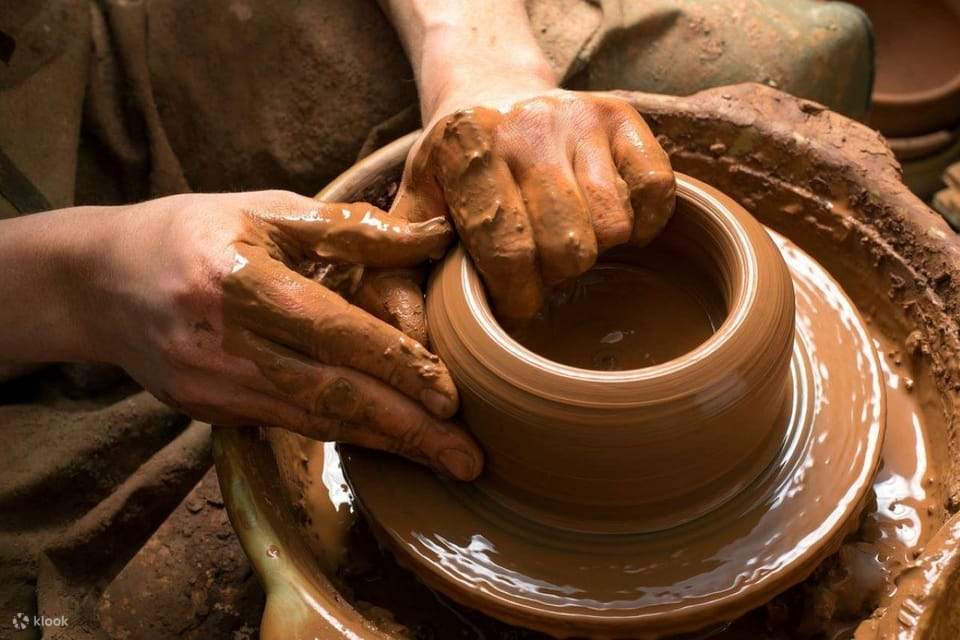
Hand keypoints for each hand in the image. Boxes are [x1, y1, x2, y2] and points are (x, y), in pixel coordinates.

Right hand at [88, 190, 481, 479]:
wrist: (99, 281)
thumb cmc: (193, 231)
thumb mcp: (268, 210)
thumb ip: (351, 229)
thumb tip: (433, 237)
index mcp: (238, 281)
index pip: (335, 333)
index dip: (396, 367)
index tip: (450, 398)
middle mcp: (223, 343)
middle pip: (332, 395)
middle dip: (406, 431)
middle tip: (467, 459)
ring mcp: (211, 386)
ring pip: (315, 421)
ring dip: (383, 443)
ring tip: (441, 461)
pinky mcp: (208, 410)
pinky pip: (290, 424)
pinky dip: (343, 434)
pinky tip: (385, 442)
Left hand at [394, 89, 676, 321]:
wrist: (492, 93)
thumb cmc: (454, 171)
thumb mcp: (414, 212)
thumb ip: (397, 275)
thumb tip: (413, 341)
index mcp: (465, 148)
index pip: (508, 252)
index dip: (518, 296)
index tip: (515, 303)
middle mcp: (525, 124)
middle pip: (568, 246)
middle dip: (555, 275)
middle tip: (541, 268)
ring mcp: (579, 117)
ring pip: (613, 226)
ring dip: (595, 250)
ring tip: (567, 239)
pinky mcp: (622, 116)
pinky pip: (656, 191)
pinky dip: (643, 222)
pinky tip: (611, 223)